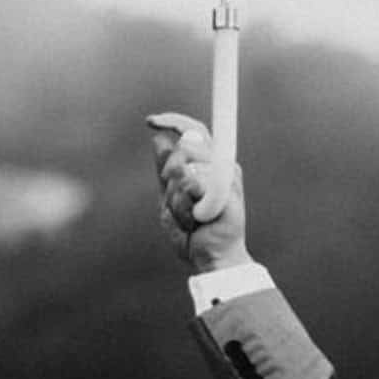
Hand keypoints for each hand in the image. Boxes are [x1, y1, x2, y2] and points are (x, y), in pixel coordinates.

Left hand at [147, 112, 250, 272]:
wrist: (209, 258)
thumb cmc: (193, 230)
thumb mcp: (170, 196)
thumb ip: (165, 170)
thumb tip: (158, 139)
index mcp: (211, 163)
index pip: (193, 129)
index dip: (173, 120)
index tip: (150, 122)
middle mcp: (222, 165)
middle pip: (185, 146)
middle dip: (170, 173)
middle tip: (176, 200)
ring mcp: (228, 177)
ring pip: (185, 169)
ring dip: (176, 199)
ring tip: (188, 218)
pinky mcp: (228, 192)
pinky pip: (192, 185)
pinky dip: (184, 207)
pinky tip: (194, 221)